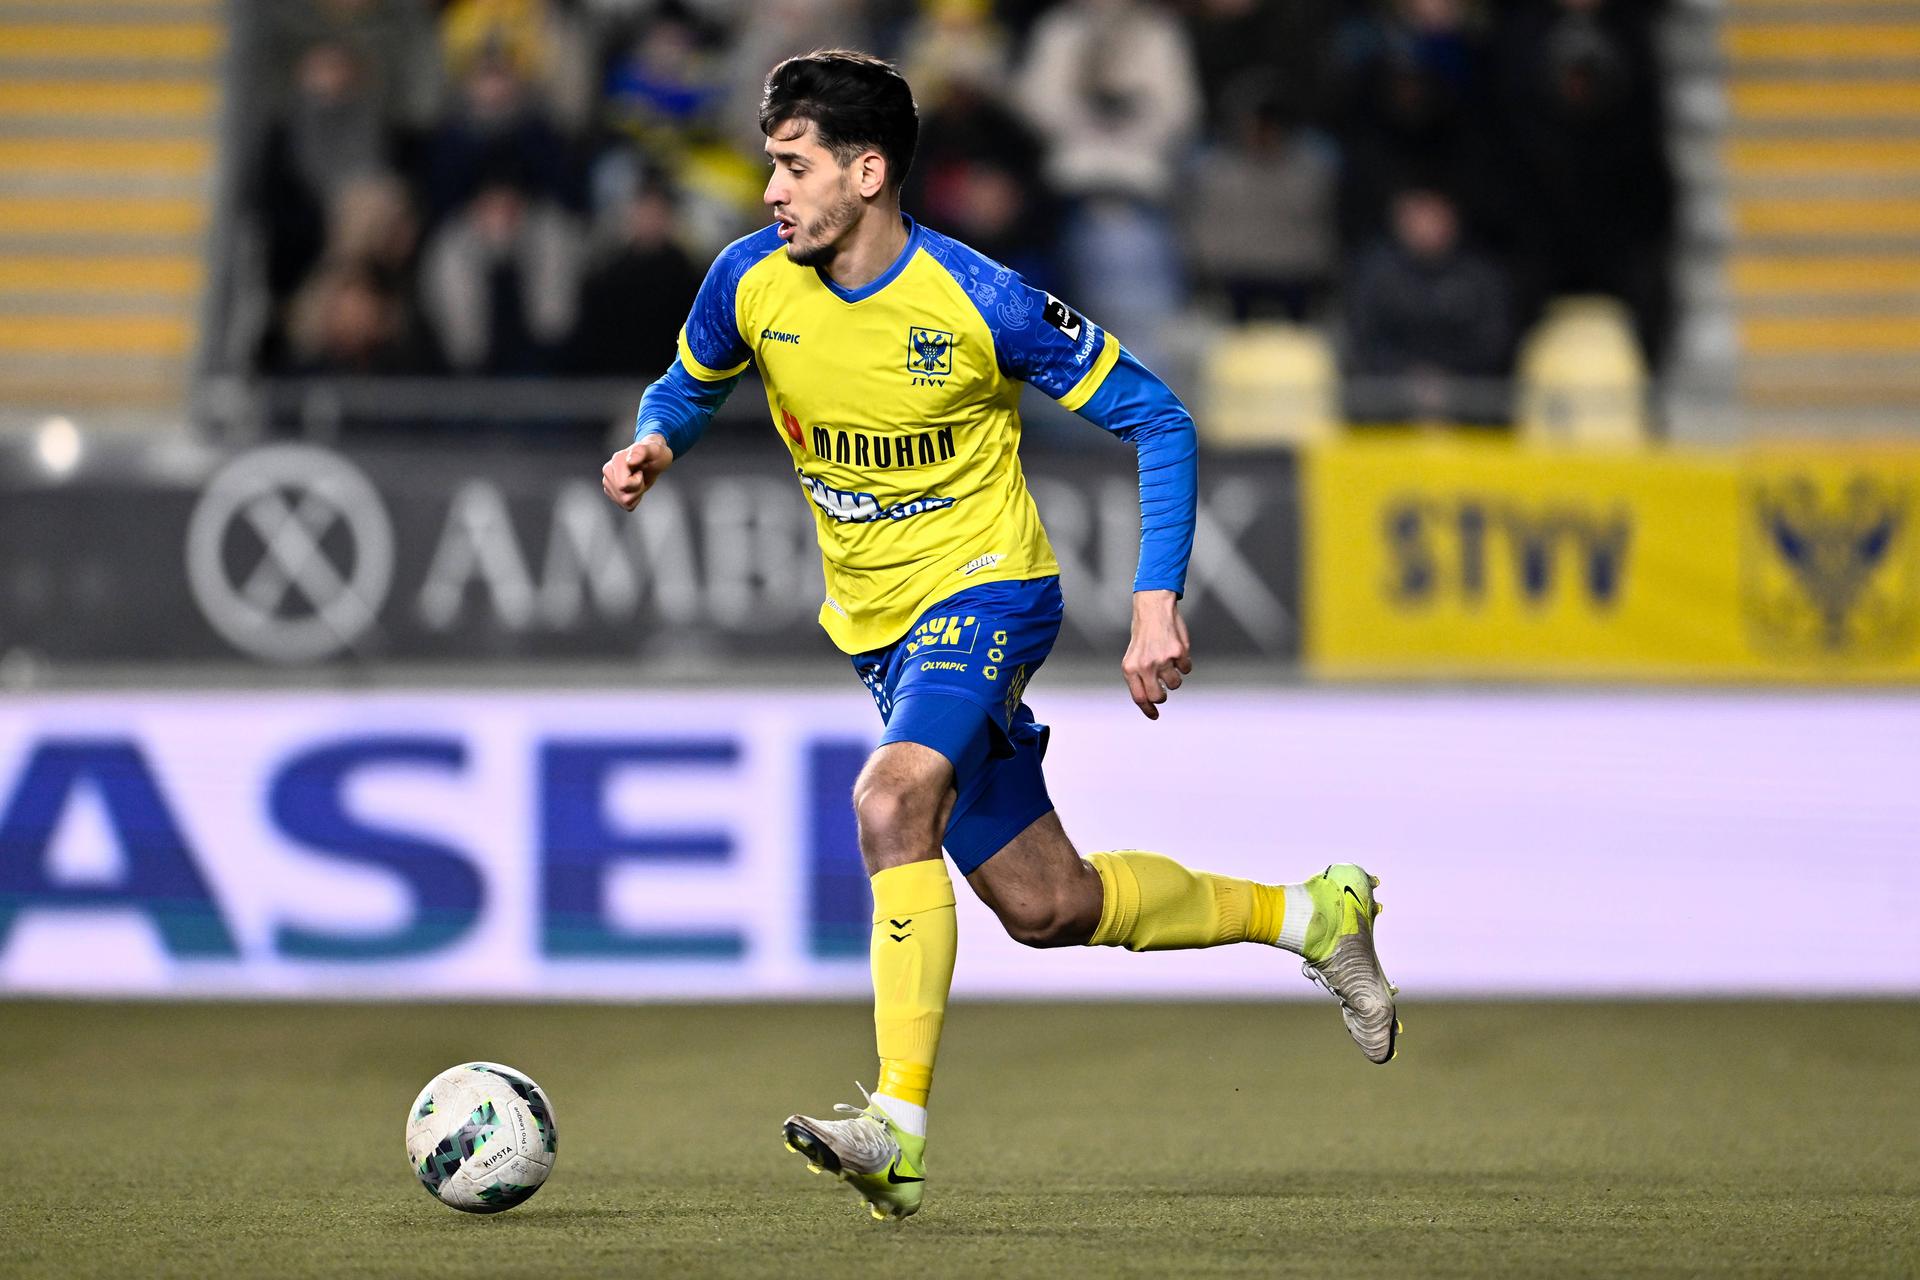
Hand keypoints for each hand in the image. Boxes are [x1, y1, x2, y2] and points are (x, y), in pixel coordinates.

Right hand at [601, 436, 673, 510]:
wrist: (653, 458)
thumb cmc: (654, 454)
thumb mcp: (654, 450)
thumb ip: (641, 452)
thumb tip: (630, 461)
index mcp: (616, 460)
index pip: (623, 485)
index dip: (637, 481)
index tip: (641, 471)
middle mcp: (608, 470)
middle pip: (623, 495)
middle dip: (637, 489)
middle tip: (641, 476)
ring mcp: (608, 481)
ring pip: (623, 501)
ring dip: (636, 494)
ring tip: (638, 480)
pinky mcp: (612, 491)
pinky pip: (625, 505)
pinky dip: (634, 499)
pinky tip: (635, 487)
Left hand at [1121, 589, 1190, 720]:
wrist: (1153, 608)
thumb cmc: (1143, 635)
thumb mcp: (1132, 657)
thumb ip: (1138, 678)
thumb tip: (1149, 701)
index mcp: (1130, 668)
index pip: (1139, 698)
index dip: (1148, 710)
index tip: (1155, 715)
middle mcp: (1145, 665)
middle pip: (1158, 696)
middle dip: (1163, 695)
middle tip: (1163, 686)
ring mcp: (1162, 659)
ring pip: (1175, 684)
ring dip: (1175, 677)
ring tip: (1169, 662)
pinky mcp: (1178, 652)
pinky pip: (1186, 669)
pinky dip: (1184, 663)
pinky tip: (1177, 651)